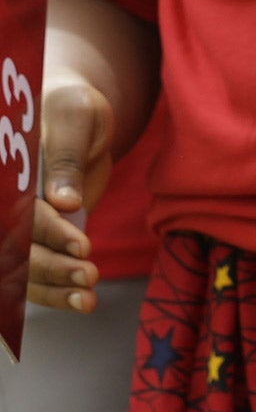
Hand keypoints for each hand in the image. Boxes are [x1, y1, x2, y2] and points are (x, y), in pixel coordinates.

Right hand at [29, 75, 114, 310]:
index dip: (48, 232)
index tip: (83, 244)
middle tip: (90, 275)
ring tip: (88, 299)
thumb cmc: (74, 109)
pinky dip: (57, 291)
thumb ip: (66, 158)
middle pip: (15, 249)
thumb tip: (65, 200)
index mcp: (6, 179)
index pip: (19, 213)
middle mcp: (5, 206)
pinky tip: (83, 302)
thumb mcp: (75, 118)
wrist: (79, 119)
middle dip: (51, 267)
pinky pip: (37, 274)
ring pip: (21, 270)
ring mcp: (18, 227)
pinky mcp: (38, 239)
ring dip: (53, 289)